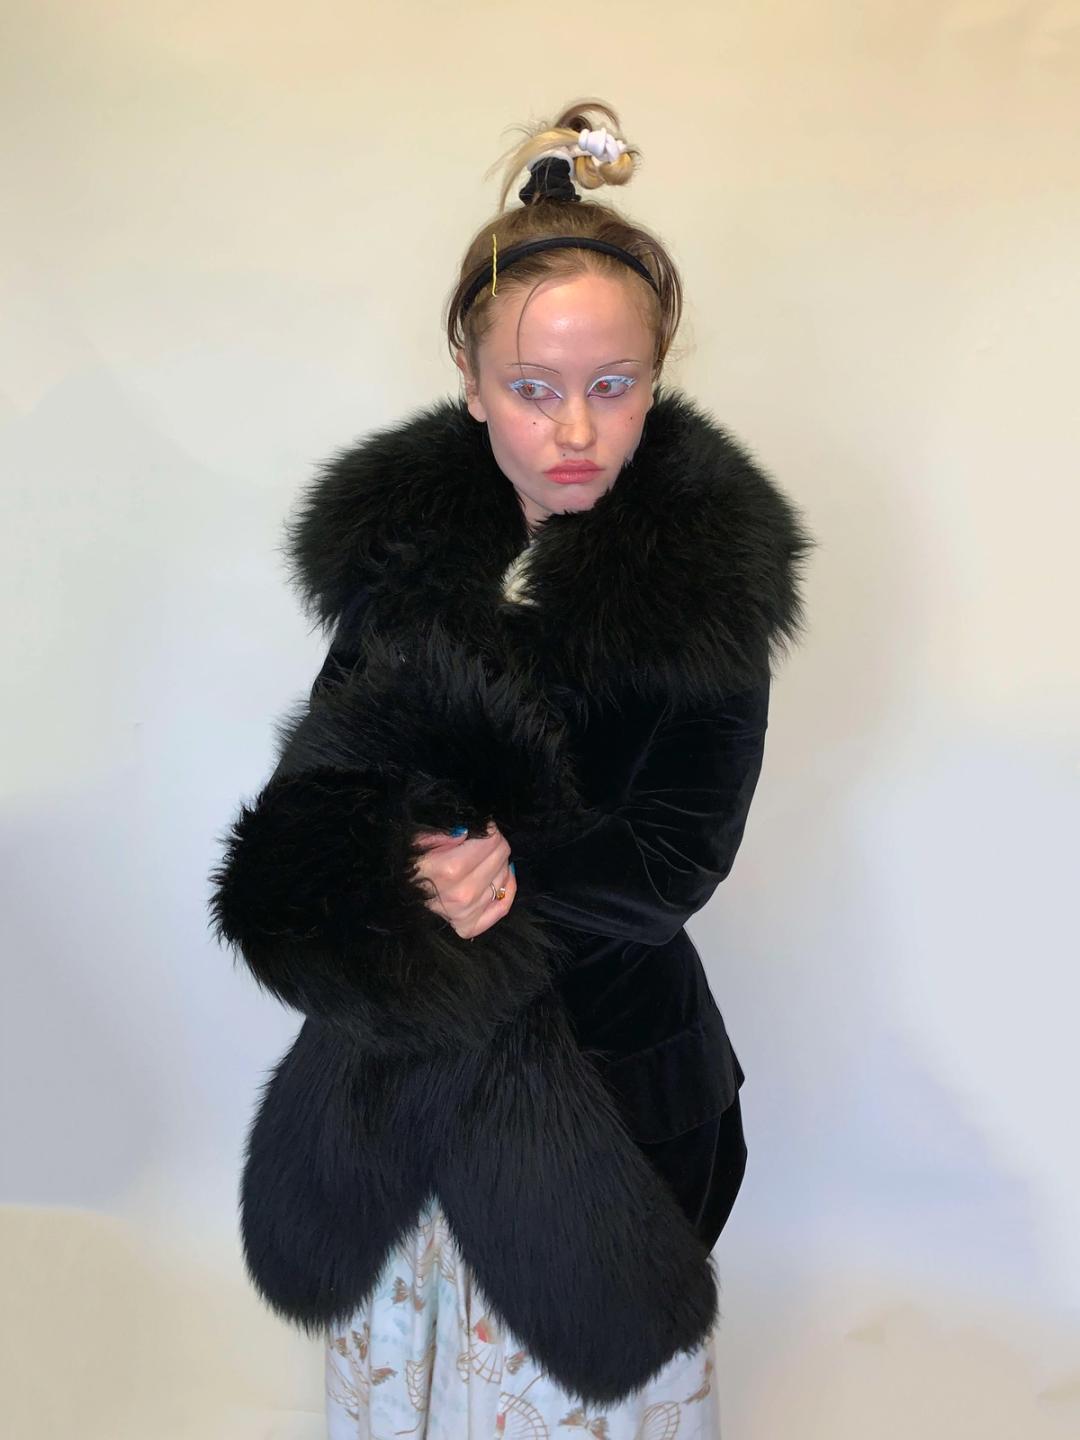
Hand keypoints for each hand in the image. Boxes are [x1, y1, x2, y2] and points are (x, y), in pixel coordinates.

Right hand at [410, 822, 515, 939]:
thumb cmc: (407, 863)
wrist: (395, 895)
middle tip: (483, 841)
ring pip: (503, 878)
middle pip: (500, 857)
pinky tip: (501, 878)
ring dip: (498, 864)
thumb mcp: (418, 838)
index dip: (489, 829)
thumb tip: (469, 830)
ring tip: (484, 858)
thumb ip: (444, 831)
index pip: (491, 841)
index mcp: (449, 869)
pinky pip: (502, 907)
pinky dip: (507, 889)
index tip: (481, 827)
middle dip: (495, 844)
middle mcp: (461, 894)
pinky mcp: (467, 927)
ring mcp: (465, 913)